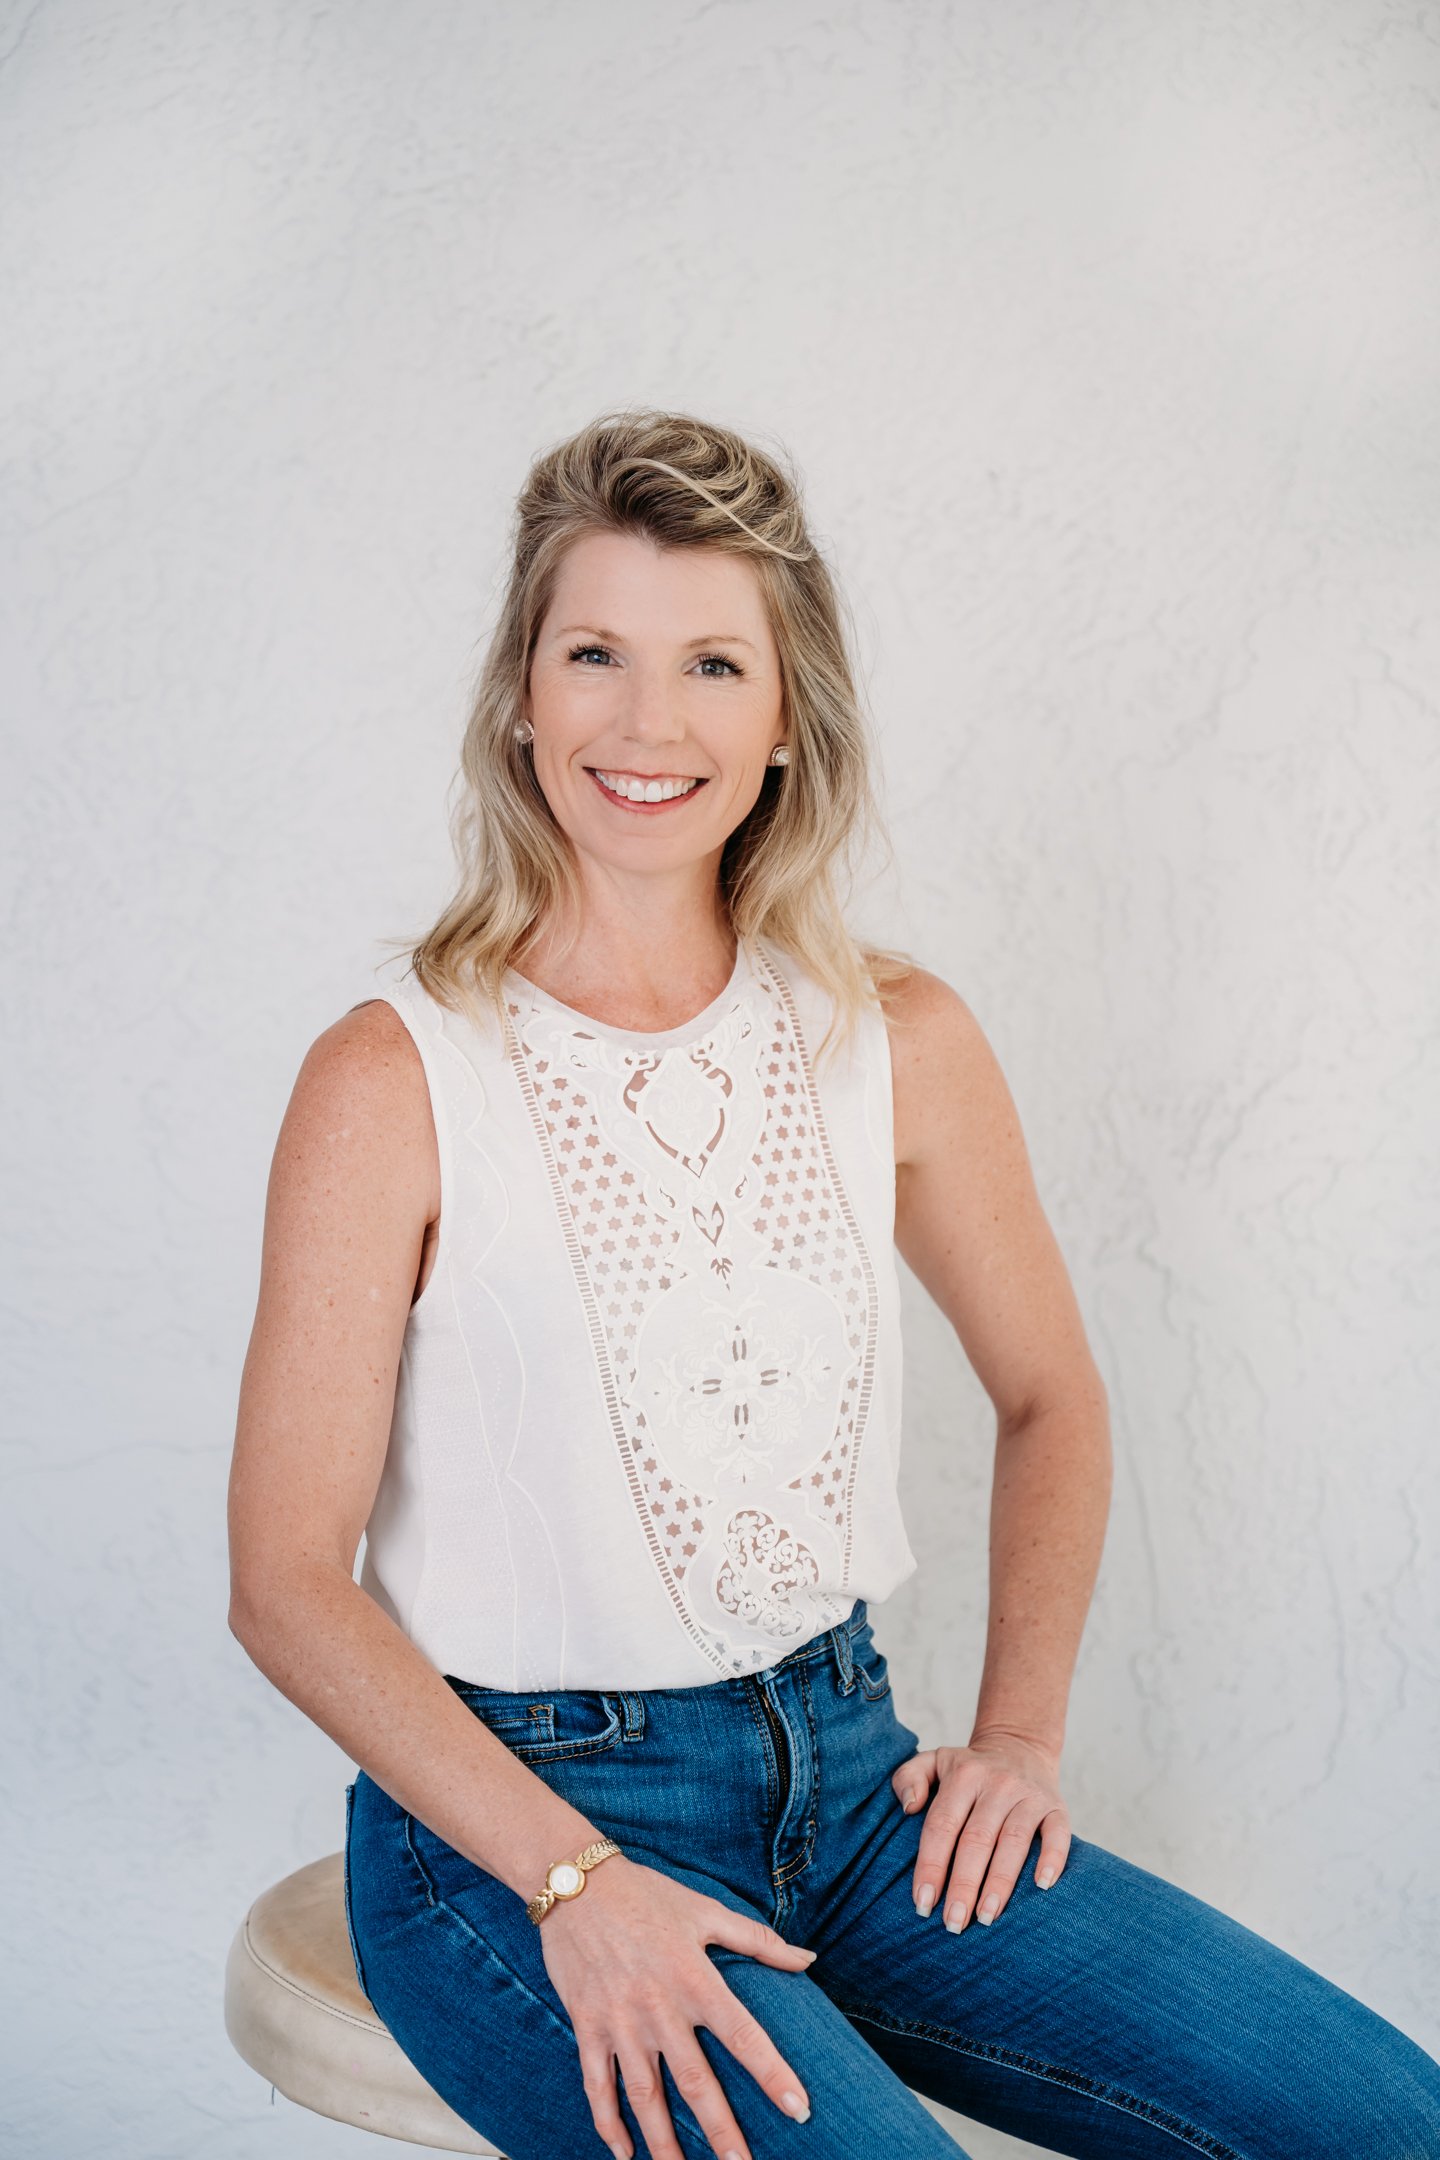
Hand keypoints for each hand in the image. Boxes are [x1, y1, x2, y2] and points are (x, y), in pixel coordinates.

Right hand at [538, 1852, 816, 2159]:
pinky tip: (624, 2154)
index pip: (744, 2037)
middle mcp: (660, 2008)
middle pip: (695, 2082)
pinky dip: (608, 2123)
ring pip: (645, 2097)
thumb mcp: (706, 1910)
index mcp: (695, 1979)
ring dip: (663, 2143)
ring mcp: (621, 2022)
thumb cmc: (648, 1895)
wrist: (575, 1883)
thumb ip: (759, 1941)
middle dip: (720, 2132)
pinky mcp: (588, 2026)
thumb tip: (809, 1961)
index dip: (773, 2074)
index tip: (799, 2110)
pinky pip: (597, 2085)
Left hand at [891, 1727, 1070, 1928]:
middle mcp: (997, 1784)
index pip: (942, 1825)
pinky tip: (1042, 1887)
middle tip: (953, 1923)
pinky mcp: (1057, 1807)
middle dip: (963, 1885)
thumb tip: (908, 1808)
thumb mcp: (934, 1760)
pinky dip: (1052, 1859)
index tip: (922, 1903)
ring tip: (986, 1917)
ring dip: (1000, 1883)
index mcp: (963, 1776)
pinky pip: (1058, 1834)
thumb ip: (908, 1777)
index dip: (931, 1866)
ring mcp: (1029, 1795)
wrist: (1020, 1746)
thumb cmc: (969, 1768)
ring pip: (1014, 1841)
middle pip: (977, 1839)